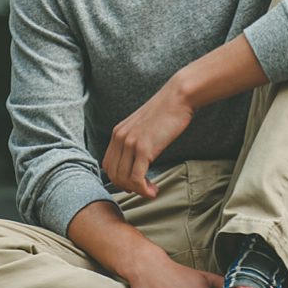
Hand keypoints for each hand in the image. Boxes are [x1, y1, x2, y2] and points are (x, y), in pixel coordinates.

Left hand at [104, 79, 192, 199]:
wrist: (179, 97)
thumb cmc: (167, 110)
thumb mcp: (143, 125)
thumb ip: (136, 138)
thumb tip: (139, 156)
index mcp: (118, 133)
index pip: (108, 165)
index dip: (118, 178)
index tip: (133, 183)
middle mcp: (120, 138)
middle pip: (114, 174)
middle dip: (127, 187)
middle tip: (143, 190)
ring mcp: (130, 143)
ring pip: (124, 179)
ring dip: (137, 190)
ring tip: (151, 191)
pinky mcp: (144, 148)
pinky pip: (137, 178)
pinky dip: (143, 190)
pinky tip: (154, 191)